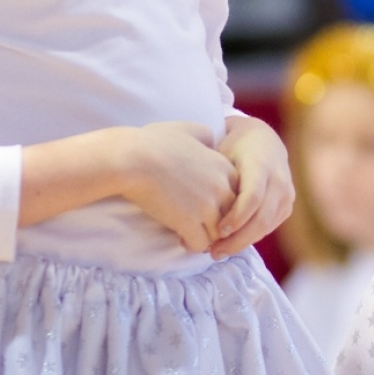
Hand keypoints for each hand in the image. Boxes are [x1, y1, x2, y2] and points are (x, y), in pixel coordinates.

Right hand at [116, 121, 238, 252]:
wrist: (134, 158)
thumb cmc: (155, 141)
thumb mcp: (189, 129)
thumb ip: (206, 137)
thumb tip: (211, 143)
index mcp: (224, 166)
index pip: (240, 193)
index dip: (225, 202)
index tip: (209, 205)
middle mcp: (221, 187)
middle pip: (234, 215)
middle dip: (220, 223)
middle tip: (202, 225)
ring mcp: (207, 207)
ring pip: (220, 234)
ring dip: (207, 236)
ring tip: (191, 233)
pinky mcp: (189, 222)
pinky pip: (201, 244)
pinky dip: (192, 244)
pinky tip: (180, 236)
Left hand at [209, 116, 294, 258]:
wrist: (261, 140)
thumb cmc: (233, 148)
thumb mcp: (222, 155)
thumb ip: (215, 178)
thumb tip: (193, 204)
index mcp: (262, 164)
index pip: (253, 197)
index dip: (236, 217)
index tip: (217, 231)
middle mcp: (279, 179)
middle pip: (262, 218)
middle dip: (238, 239)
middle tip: (214, 251)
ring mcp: (286, 193)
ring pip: (266, 226)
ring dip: (243, 242)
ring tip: (219, 251)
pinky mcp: (287, 205)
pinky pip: (269, 227)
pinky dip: (251, 237)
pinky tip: (232, 242)